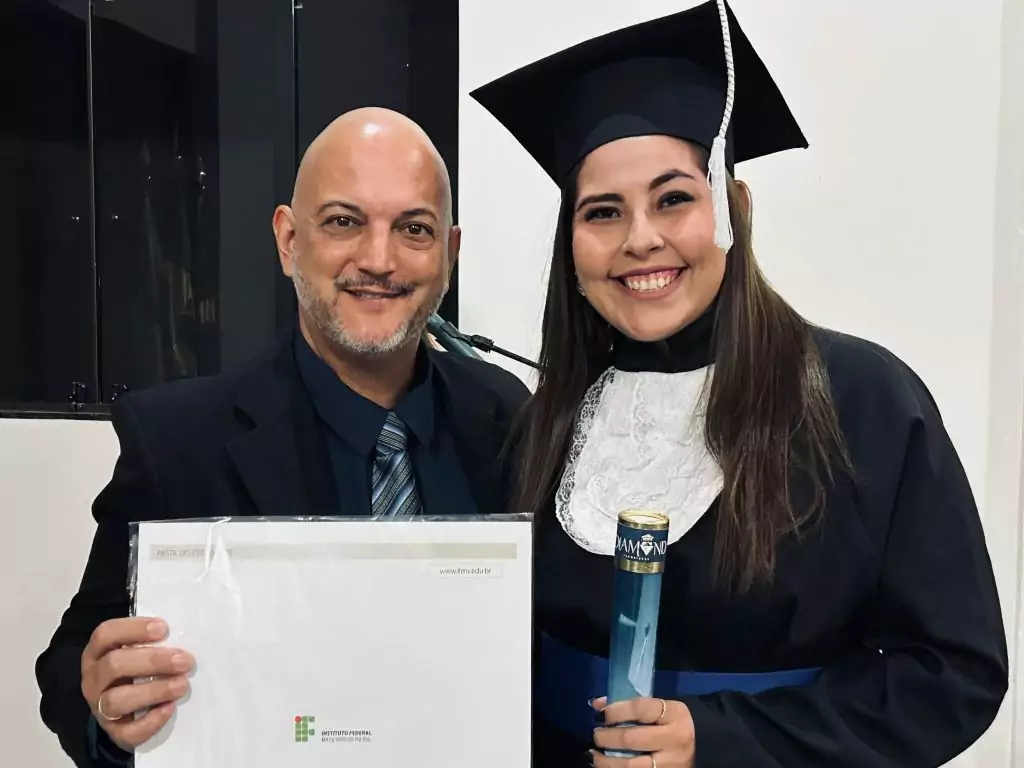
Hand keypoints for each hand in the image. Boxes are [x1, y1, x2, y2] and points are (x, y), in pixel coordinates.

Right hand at [80, 617, 194, 750]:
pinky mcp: (114, 732)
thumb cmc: (137, 669)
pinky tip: (170, 708)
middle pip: (114, 665)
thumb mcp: (137, 651)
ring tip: (181, 685)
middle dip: (152, 661)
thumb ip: (153, 642)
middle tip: (184, 661)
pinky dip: (151, 721)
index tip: (163, 629)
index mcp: (97, 653)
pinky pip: (128, 731)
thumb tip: (184, 635)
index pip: (105, 635)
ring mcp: (99, 708)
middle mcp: (93, 680)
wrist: (127, 711)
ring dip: (153, 691)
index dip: (133, 629)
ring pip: (116, 700)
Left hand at [589, 696, 694, 767]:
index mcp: (675, 714)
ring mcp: (671, 764)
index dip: (615, 710)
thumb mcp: (660, 708)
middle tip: (596, 735)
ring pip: (631, 765)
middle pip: (631, 738)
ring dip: (605, 761)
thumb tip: (596, 705)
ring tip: (593, 754)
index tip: (599, 713)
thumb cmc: (673, 723)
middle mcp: (675, 740)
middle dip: (606, 737)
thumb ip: (632, 706)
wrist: (704, 746)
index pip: (639, 709)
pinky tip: (604, 767)